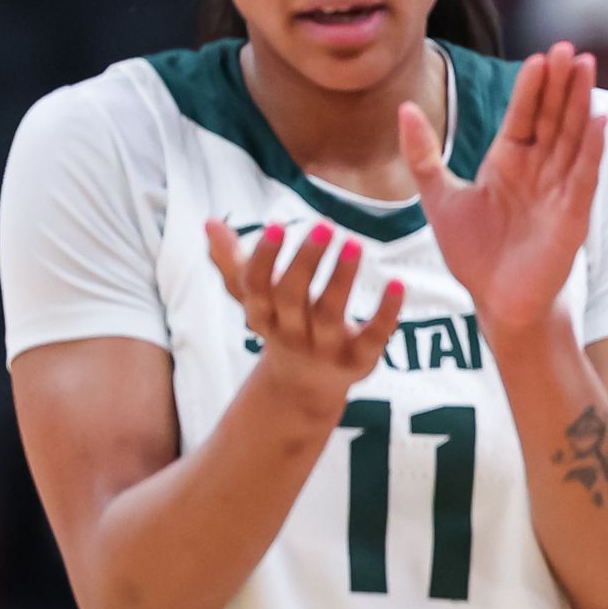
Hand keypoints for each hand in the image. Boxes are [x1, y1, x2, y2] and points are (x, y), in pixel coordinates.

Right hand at [205, 218, 403, 412]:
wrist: (304, 387)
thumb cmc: (280, 326)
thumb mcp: (254, 299)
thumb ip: (233, 263)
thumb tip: (210, 221)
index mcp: (262, 316)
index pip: (256, 287)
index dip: (263, 258)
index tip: (277, 225)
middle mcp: (291, 333)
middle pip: (292, 297)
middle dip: (306, 261)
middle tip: (325, 225)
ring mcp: (325, 349)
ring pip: (330, 314)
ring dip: (342, 278)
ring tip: (354, 243)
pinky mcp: (360, 360)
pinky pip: (375, 336)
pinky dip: (386, 311)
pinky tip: (397, 282)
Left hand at [405, 41, 605, 337]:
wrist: (498, 303)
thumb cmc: (475, 255)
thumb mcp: (439, 198)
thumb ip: (422, 154)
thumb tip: (403, 108)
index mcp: (508, 163)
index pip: (524, 115)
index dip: (532, 87)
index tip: (540, 55)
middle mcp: (539, 171)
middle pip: (553, 117)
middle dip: (562, 83)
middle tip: (571, 47)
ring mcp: (559, 191)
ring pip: (573, 137)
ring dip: (581, 102)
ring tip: (587, 67)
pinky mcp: (572, 215)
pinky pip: (584, 175)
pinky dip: (593, 147)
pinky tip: (600, 119)